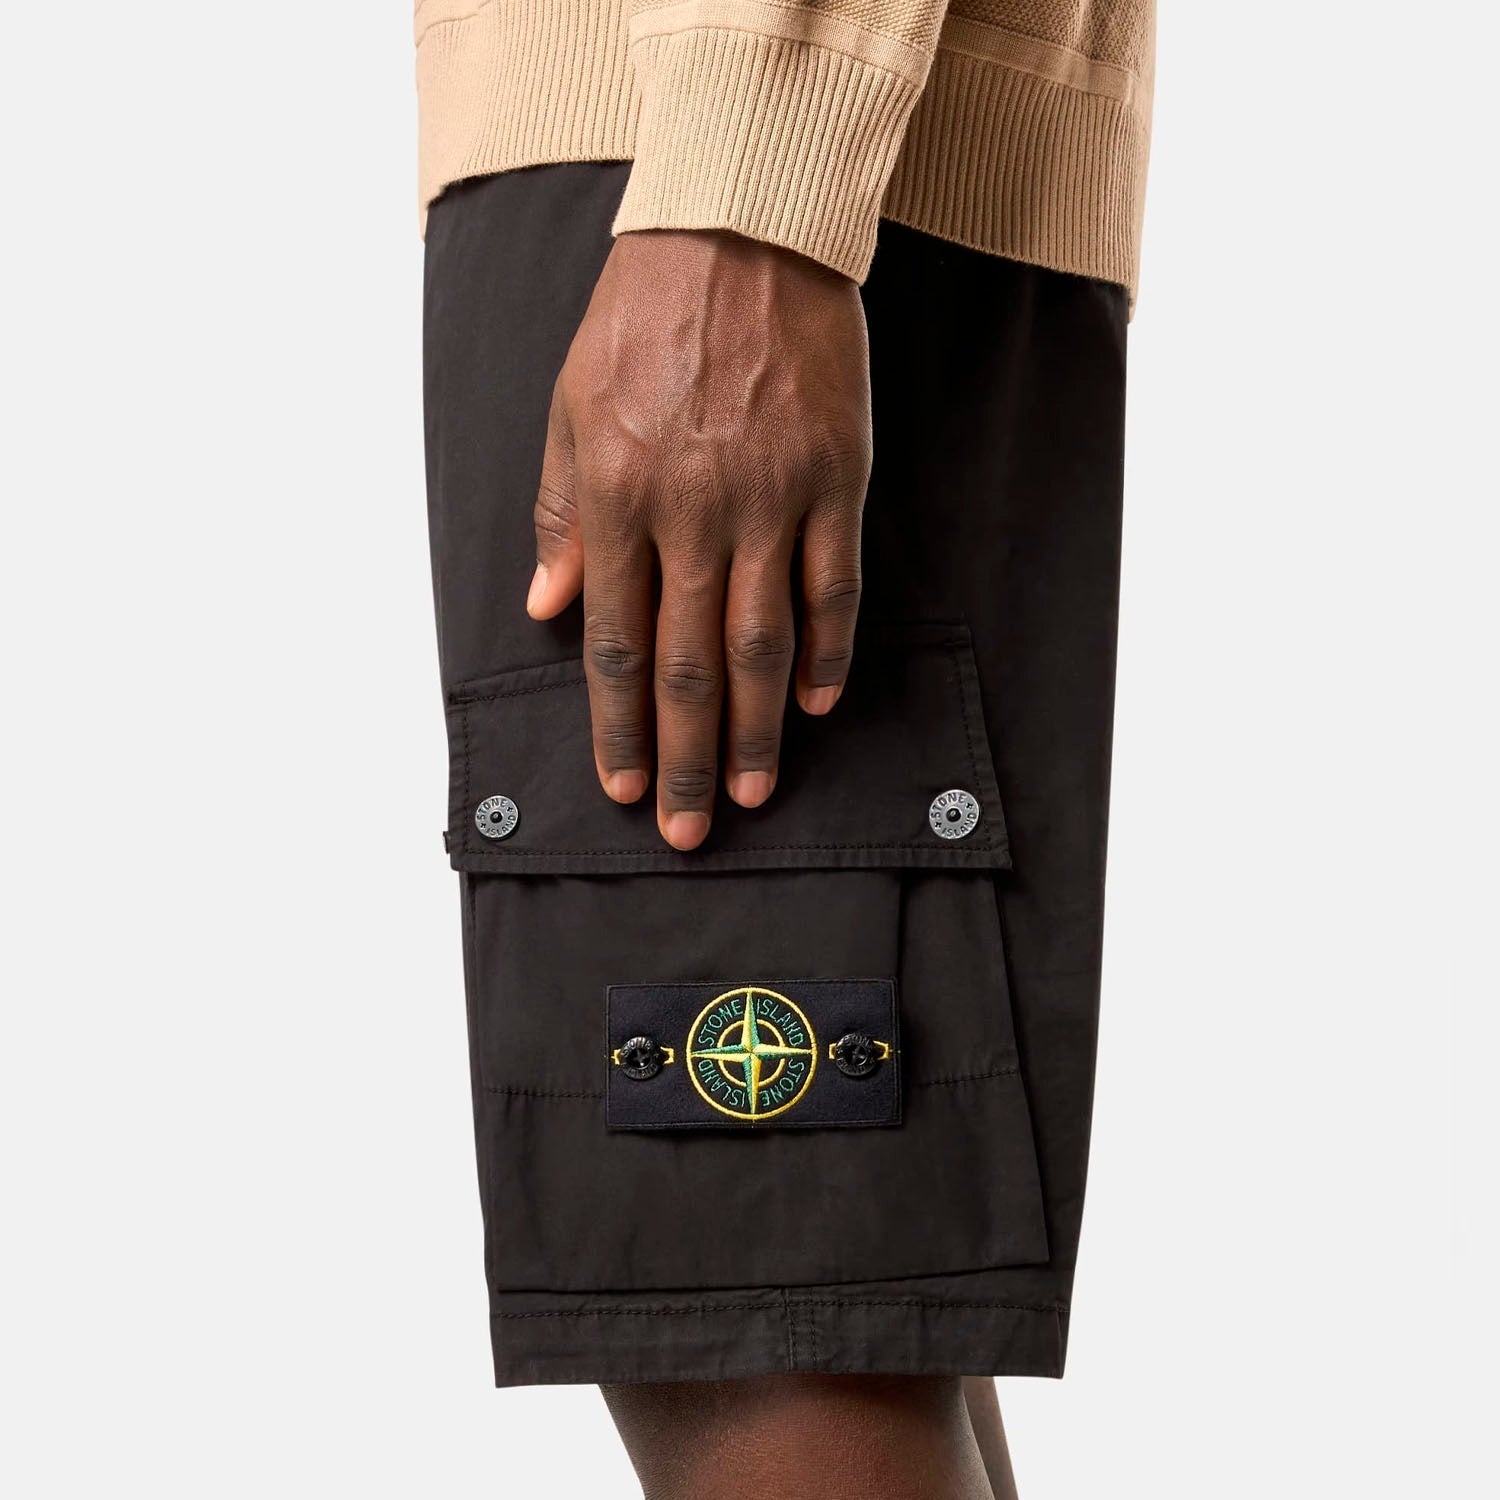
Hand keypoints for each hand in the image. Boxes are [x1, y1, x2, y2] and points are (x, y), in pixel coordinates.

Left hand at [526, 229, 871, 850]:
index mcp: (617, 495)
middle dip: (685, 758)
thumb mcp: (569, 406)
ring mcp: (771, 497)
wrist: (741, 231)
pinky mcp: (835, 477)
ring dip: (755, 728)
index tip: (622, 787)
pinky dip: (826, 650)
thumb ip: (560, 513)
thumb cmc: (643, 318)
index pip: (612, 641)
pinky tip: (816, 704)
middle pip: (685, 663)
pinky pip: (834, 585)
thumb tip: (548, 606)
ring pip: (761, 641)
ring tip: (754, 791)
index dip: (615, 726)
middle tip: (689, 830)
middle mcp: (692, 509)